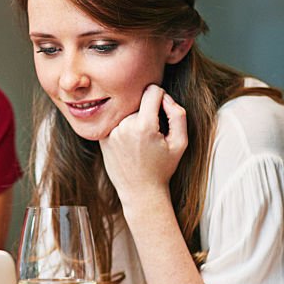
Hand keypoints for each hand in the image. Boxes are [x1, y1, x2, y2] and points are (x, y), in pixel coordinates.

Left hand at [99, 85, 187, 208]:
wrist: (140, 192)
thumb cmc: (162, 168)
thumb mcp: (180, 142)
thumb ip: (177, 114)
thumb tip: (165, 96)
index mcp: (143, 126)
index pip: (152, 90)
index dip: (162, 97)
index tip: (164, 111)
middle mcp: (123, 126)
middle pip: (139, 102)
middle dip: (148, 111)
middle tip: (154, 133)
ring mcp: (110, 132)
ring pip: (127, 112)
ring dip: (135, 120)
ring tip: (141, 141)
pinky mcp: (102, 139)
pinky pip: (116, 122)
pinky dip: (124, 127)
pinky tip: (130, 145)